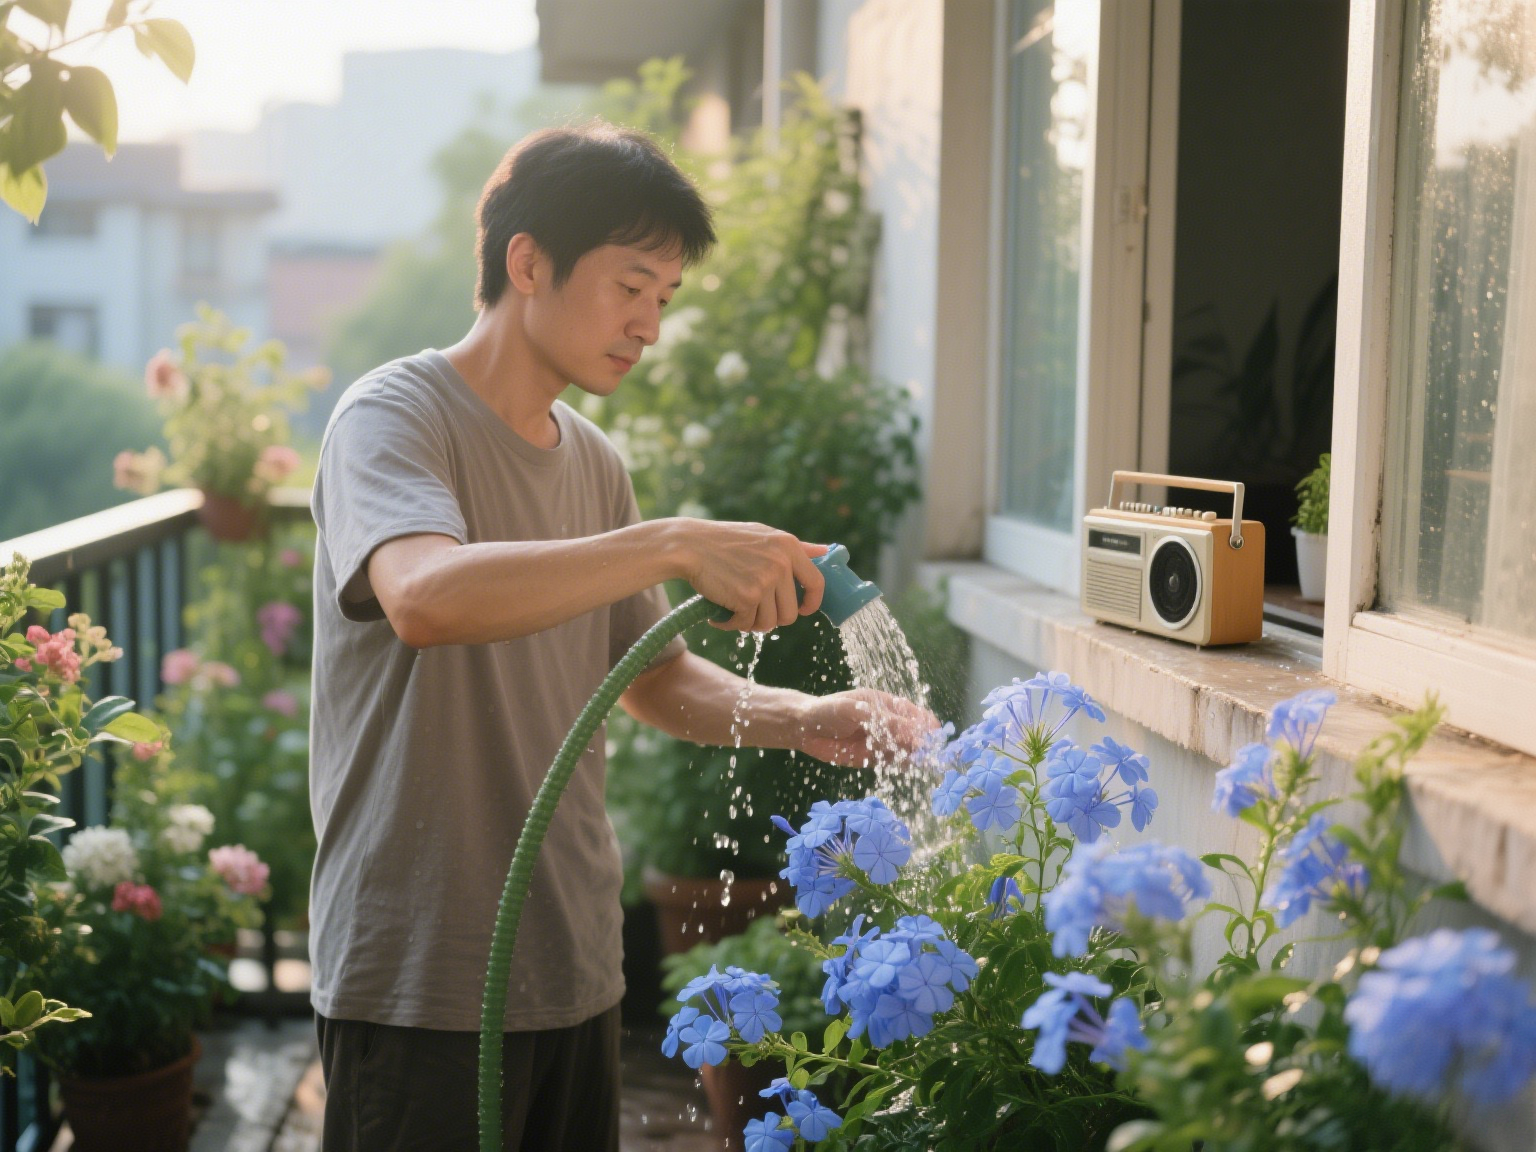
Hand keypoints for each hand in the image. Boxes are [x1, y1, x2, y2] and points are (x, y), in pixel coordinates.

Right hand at [673, 519, 826, 631]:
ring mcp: (765, 581)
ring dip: (750, 623)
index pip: (817, 583)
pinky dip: (731, 624)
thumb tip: (826, 553)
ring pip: (769, 623)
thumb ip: (797, 547)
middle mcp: (781, 563)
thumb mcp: (764, 535)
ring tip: (734, 609)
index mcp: (789, 546)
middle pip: (789, 613)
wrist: (689, 545)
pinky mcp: (747, 597)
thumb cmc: (725, 541)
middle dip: (770, 618)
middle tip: (750, 610)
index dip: (811, 603)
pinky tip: (720, 613)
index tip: (801, 610)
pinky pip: (747, 624)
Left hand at [796, 689, 938, 767]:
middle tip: (929, 752)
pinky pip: (893, 762)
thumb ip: (882, 721)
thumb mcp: (855, 711)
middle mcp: (888, 723)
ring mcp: (881, 741)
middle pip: (914, 733)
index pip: (913, 713)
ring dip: (916, 755)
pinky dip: (902, 765)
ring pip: (906, 749)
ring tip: (923, 761)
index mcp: (886, 704)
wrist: (804, 729)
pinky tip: (909, 768)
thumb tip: (911, 731)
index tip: (933, 734)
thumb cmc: (828, 711)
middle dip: (924, 742)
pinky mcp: (873, 758)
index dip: (925, 723)